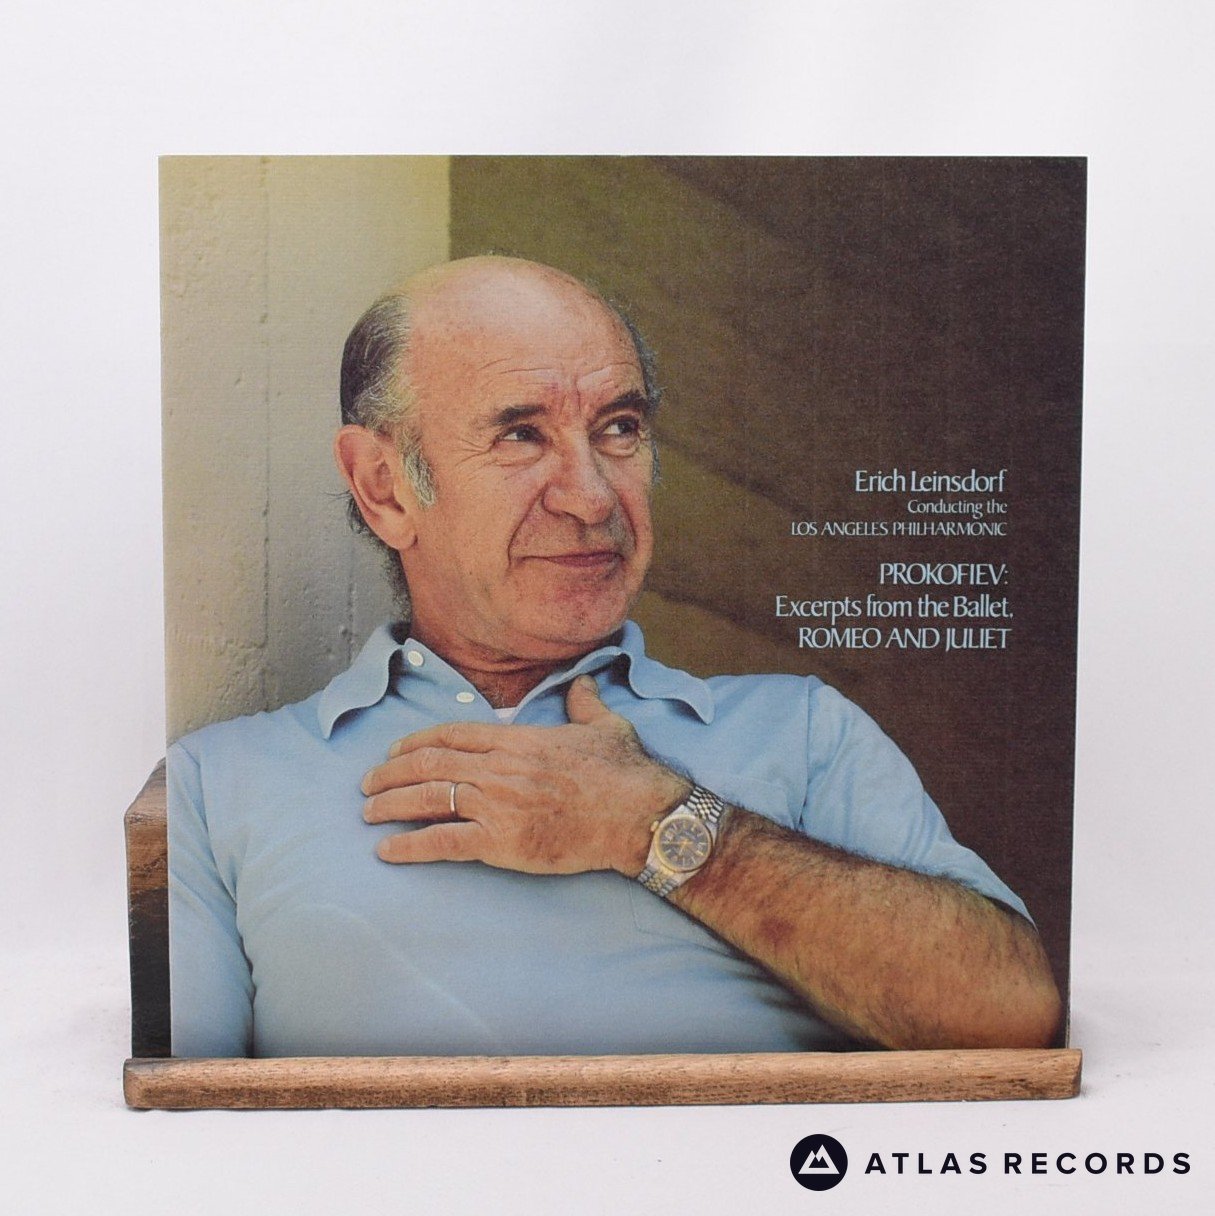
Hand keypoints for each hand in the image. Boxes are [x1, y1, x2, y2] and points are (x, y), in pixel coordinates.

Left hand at [361, 675, 690, 874]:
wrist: (639, 815)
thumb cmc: (626, 772)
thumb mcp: (606, 726)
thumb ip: (585, 702)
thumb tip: (584, 682)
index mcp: (518, 739)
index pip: (452, 734)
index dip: (417, 743)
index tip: (395, 752)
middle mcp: (500, 768)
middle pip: (430, 764)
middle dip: (391, 773)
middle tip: (367, 783)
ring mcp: (498, 804)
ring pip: (428, 799)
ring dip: (391, 804)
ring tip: (367, 812)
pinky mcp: (502, 841)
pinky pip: (444, 842)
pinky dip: (410, 846)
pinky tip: (387, 851)